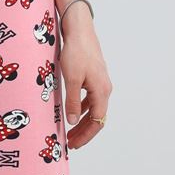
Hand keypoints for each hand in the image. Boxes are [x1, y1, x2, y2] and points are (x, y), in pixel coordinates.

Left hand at [59, 14, 112, 149]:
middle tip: (70, 143)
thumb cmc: (76, 52)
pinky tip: (73, 113)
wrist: (79, 30)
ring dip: (82, 122)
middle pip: (97, 117)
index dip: (86, 135)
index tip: (74, 144)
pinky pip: (90, 99)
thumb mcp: (71, 79)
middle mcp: (104, 89)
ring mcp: (100, 83)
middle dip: (84, 132)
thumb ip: (72, 102)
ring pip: (93, 109)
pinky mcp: (94, 77)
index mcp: (101, 91)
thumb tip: (72, 122)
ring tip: (70, 131)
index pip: (97, 121)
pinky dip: (81, 109)